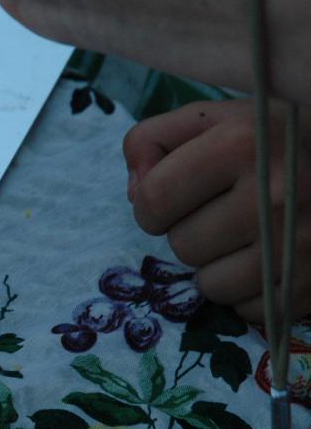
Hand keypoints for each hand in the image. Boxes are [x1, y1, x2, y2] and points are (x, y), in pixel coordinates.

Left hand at [124, 100, 310, 322]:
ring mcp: (301, 244)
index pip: (152, 199)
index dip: (150, 204)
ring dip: (217, 265)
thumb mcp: (211, 118)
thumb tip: (135, 196)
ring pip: (211, 285)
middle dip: (191, 230)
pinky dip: (251, 291)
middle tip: (223, 210)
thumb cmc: (273, 139)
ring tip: (247, 234)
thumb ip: (153, 141)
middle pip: (182, 245)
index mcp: (240, 144)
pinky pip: (251, 310)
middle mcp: (274, 196)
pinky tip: (270, 258)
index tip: (172, 196)